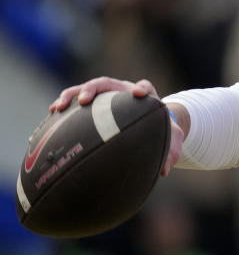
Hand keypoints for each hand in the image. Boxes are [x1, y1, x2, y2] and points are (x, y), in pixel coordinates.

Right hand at [49, 76, 181, 176]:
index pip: (145, 87)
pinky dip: (65, 104)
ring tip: (59, 106)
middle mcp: (122, 92)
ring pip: (86, 89)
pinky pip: (76, 100)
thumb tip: (165, 171)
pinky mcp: (94, 103)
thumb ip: (170, 151)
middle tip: (84, 100)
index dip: (143, 88)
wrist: (148, 123)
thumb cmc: (159, 130)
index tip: (140, 93)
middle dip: (93, 89)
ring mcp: (106, 95)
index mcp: (144, 96)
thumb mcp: (169, 139)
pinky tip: (52, 112)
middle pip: (107, 83)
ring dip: (71, 95)